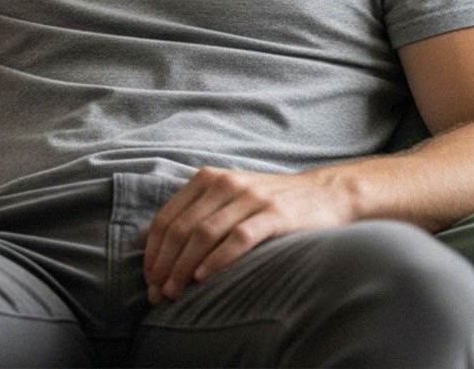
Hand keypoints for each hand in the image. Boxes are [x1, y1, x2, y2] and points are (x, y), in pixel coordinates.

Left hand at [142, 167, 353, 303]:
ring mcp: (249, 198)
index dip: (153, 250)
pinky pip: (237, 238)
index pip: (167, 217)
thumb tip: (162, 250)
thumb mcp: (230, 197)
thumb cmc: (270, 202)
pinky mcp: (274, 215)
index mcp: (207, 179)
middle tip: (158, 292)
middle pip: (181, 228)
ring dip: (184, 266)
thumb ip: (200, 213)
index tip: (148, 278)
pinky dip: (217, 259)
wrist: (325, 193)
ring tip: (175, 292)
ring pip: (203, 233)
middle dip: (164, 264)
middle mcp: (224, 184)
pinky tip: (204, 278)